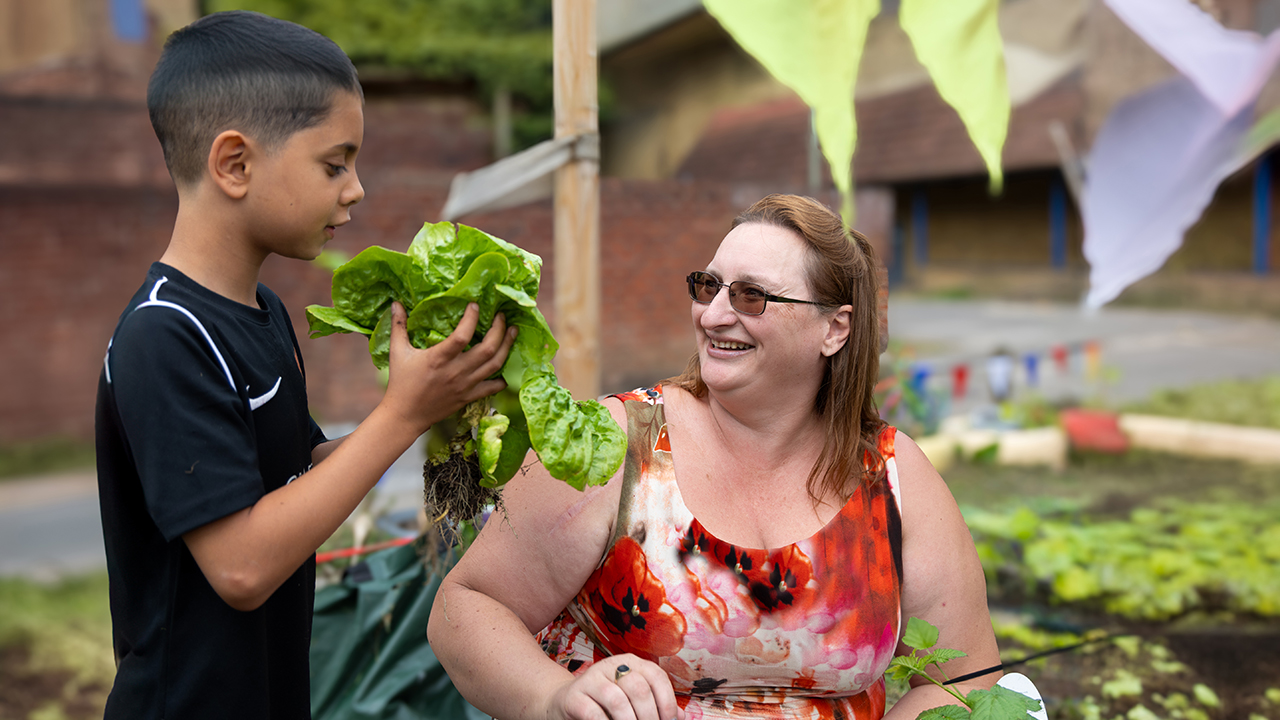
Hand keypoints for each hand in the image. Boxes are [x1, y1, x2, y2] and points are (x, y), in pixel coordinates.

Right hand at [382, 301, 515, 432]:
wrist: (406, 415)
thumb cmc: (401, 383)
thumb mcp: (398, 352)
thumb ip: (398, 326)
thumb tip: (396, 303)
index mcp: (439, 359)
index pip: (462, 336)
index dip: (472, 318)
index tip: (475, 305)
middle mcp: (456, 371)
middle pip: (487, 349)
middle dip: (500, 330)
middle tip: (503, 316)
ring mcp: (465, 385)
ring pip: (495, 365)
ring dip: (507, 347)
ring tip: (512, 332)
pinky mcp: (469, 397)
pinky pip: (493, 387)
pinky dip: (502, 377)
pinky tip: (505, 364)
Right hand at [545, 655, 684, 719]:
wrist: (566, 704)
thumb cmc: (606, 704)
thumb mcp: (633, 701)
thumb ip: (656, 706)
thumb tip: (682, 717)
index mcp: (631, 663)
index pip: (656, 676)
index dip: (667, 701)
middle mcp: (612, 665)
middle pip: (639, 688)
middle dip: (649, 716)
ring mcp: (591, 679)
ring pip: (617, 700)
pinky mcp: (574, 696)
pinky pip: (594, 713)